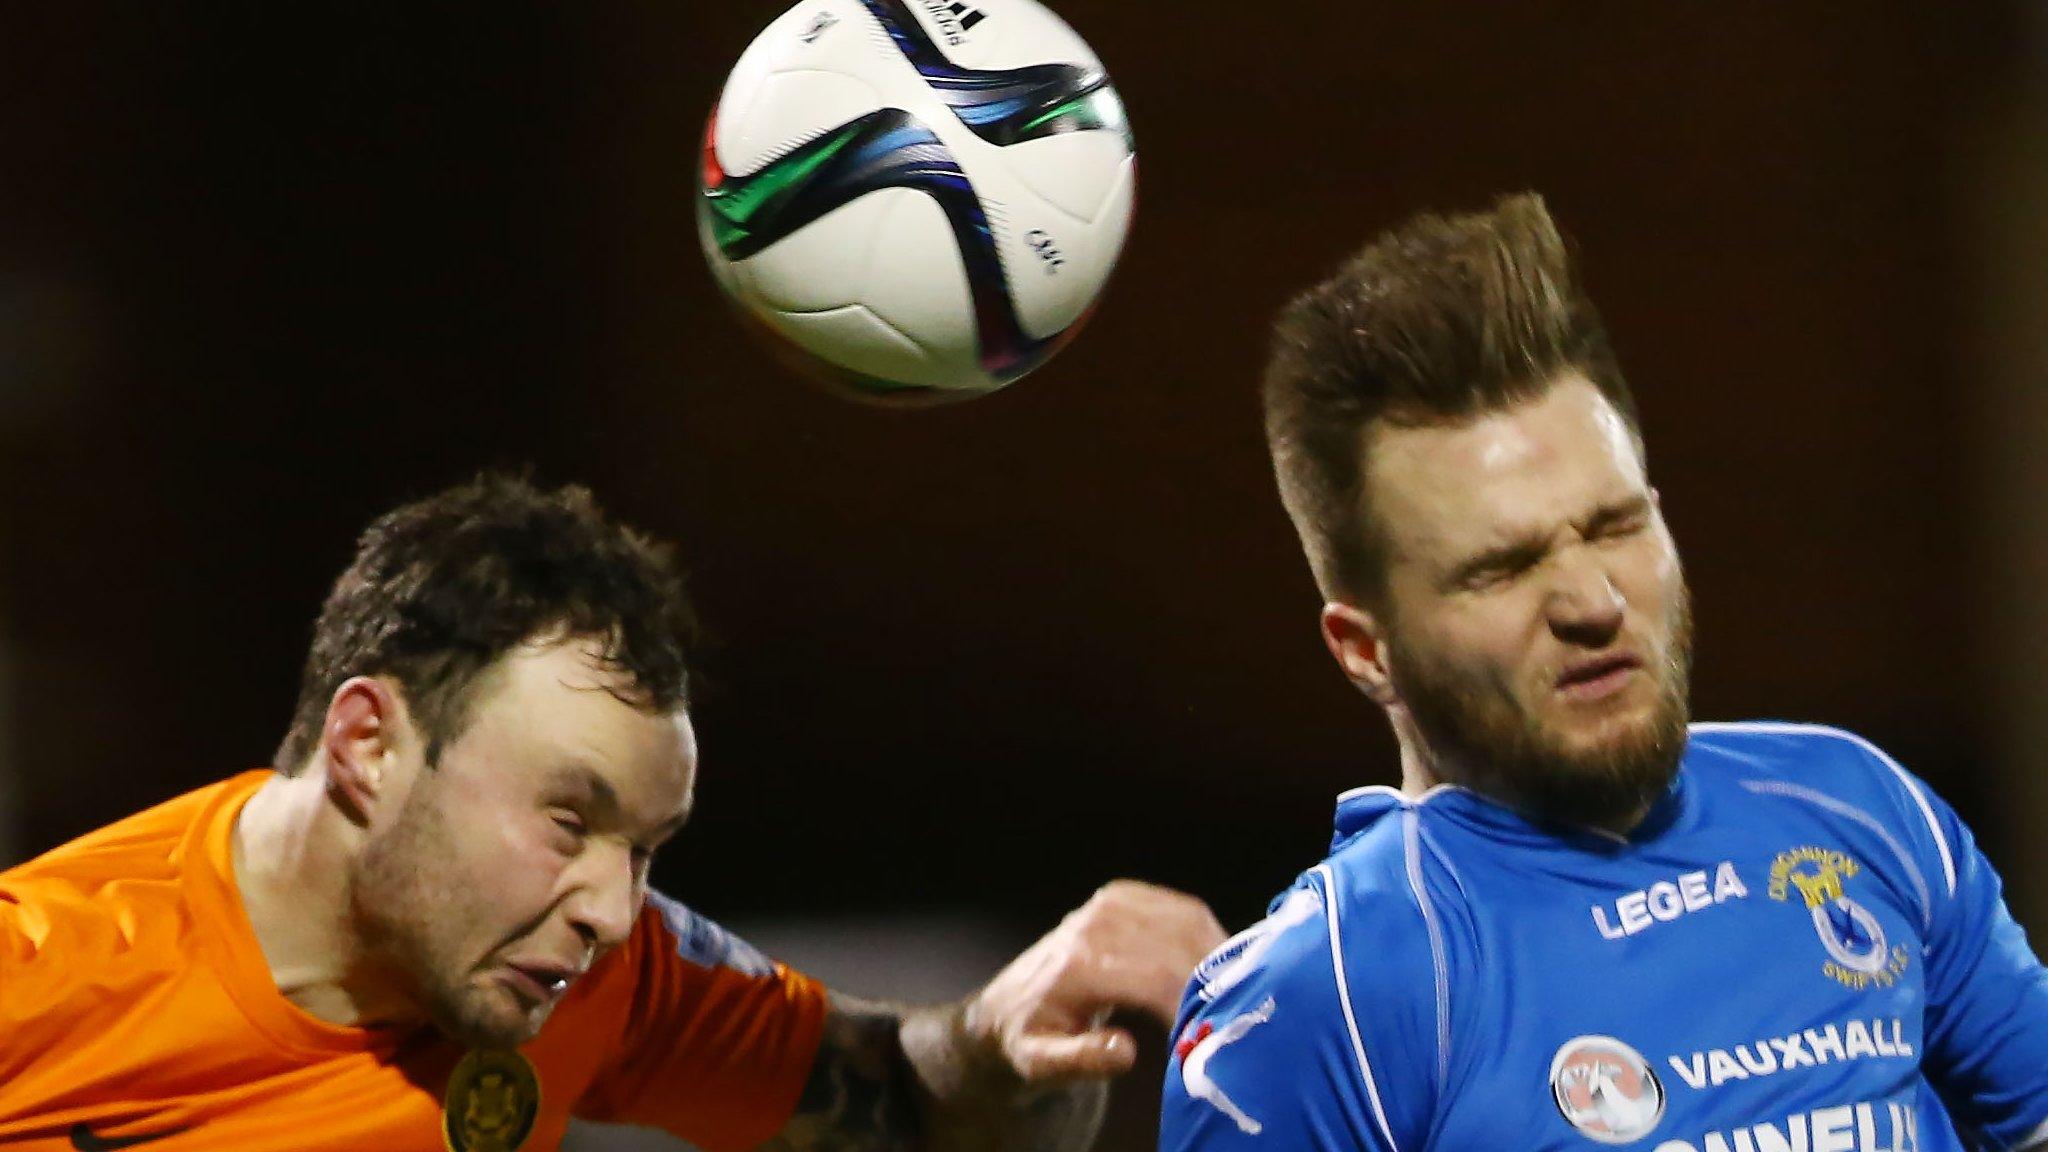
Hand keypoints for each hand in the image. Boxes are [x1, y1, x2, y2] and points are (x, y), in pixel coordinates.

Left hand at [962, 880, 1224, 1083]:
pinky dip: (1211, 940)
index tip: (1218, 1036)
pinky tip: (1219, 973)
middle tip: (1239, 1021)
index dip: (1195, 1006)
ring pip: (1191, 926)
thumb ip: (1081, 1061)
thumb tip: (1126, 1052)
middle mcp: (1097, 923)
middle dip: (1214, 985)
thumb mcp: (1040, 1065)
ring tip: (1236, 1000)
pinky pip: (1187, 913)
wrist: (1011, 1005)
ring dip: (1220, 961)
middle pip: (1180, 949)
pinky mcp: (1129, 896)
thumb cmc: (1030, 1040)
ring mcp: (1114, 903)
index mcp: (1079, 963)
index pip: (1157, 979)